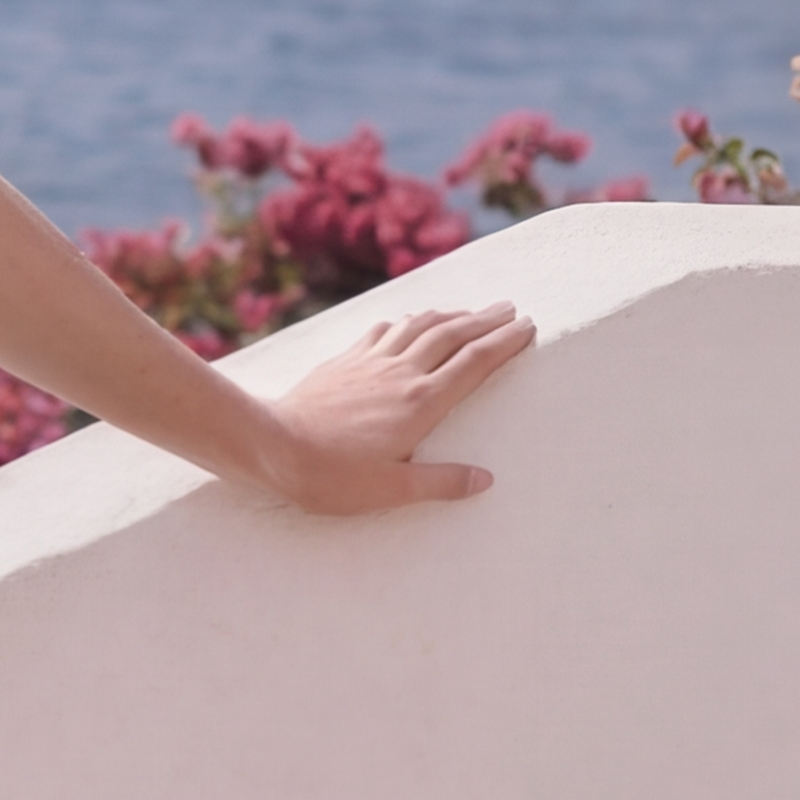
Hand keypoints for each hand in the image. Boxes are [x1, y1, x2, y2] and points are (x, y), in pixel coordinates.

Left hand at [250, 302, 533, 513]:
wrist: (272, 445)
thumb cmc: (331, 476)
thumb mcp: (392, 490)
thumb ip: (442, 482)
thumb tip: (485, 479)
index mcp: (421, 404)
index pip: (474, 363)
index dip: (505, 343)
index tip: (528, 327)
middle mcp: (401, 374)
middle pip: (453, 335)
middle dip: (486, 320)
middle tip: (511, 309)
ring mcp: (371, 363)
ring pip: (420, 326)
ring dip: (450, 315)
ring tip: (470, 311)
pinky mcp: (345, 361)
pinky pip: (383, 331)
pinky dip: (405, 321)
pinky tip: (408, 321)